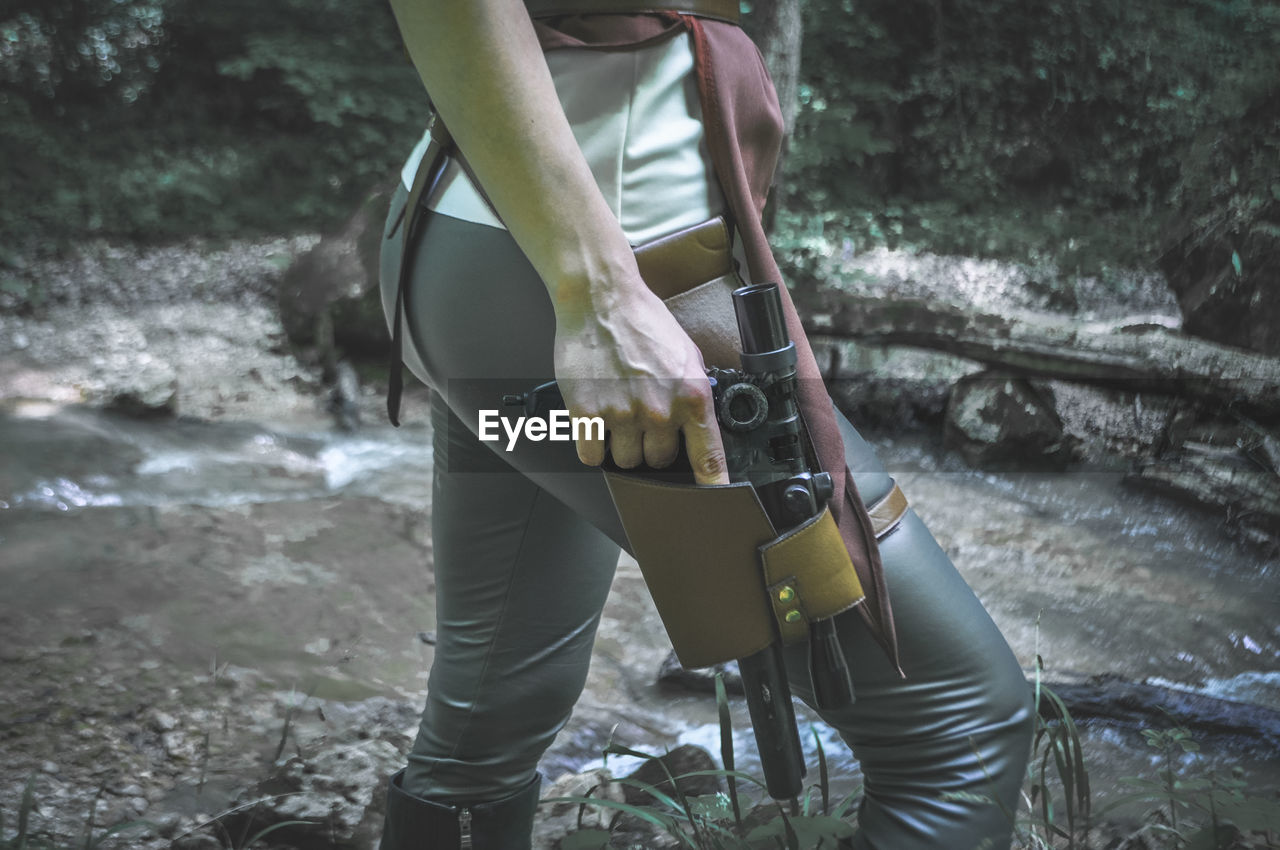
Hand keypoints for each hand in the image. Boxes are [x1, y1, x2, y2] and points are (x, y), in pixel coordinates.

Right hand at [553, 282, 729, 485]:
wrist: (601, 299)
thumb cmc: (643, 322)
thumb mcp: (687, 356)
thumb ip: (693, 395)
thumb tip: (698, 428)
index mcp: (691, 396)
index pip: (708, 457)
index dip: (713, 485)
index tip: (716, 502)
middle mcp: (660, 411)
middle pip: (660, 462)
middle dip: (652, 446)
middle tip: (642, 419)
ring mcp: (622, 415)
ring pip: (626, 462)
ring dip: (621, 446)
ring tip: (618, 414)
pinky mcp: (587, 415)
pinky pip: (592, 455)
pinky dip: (591, 445)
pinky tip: (595, 421)